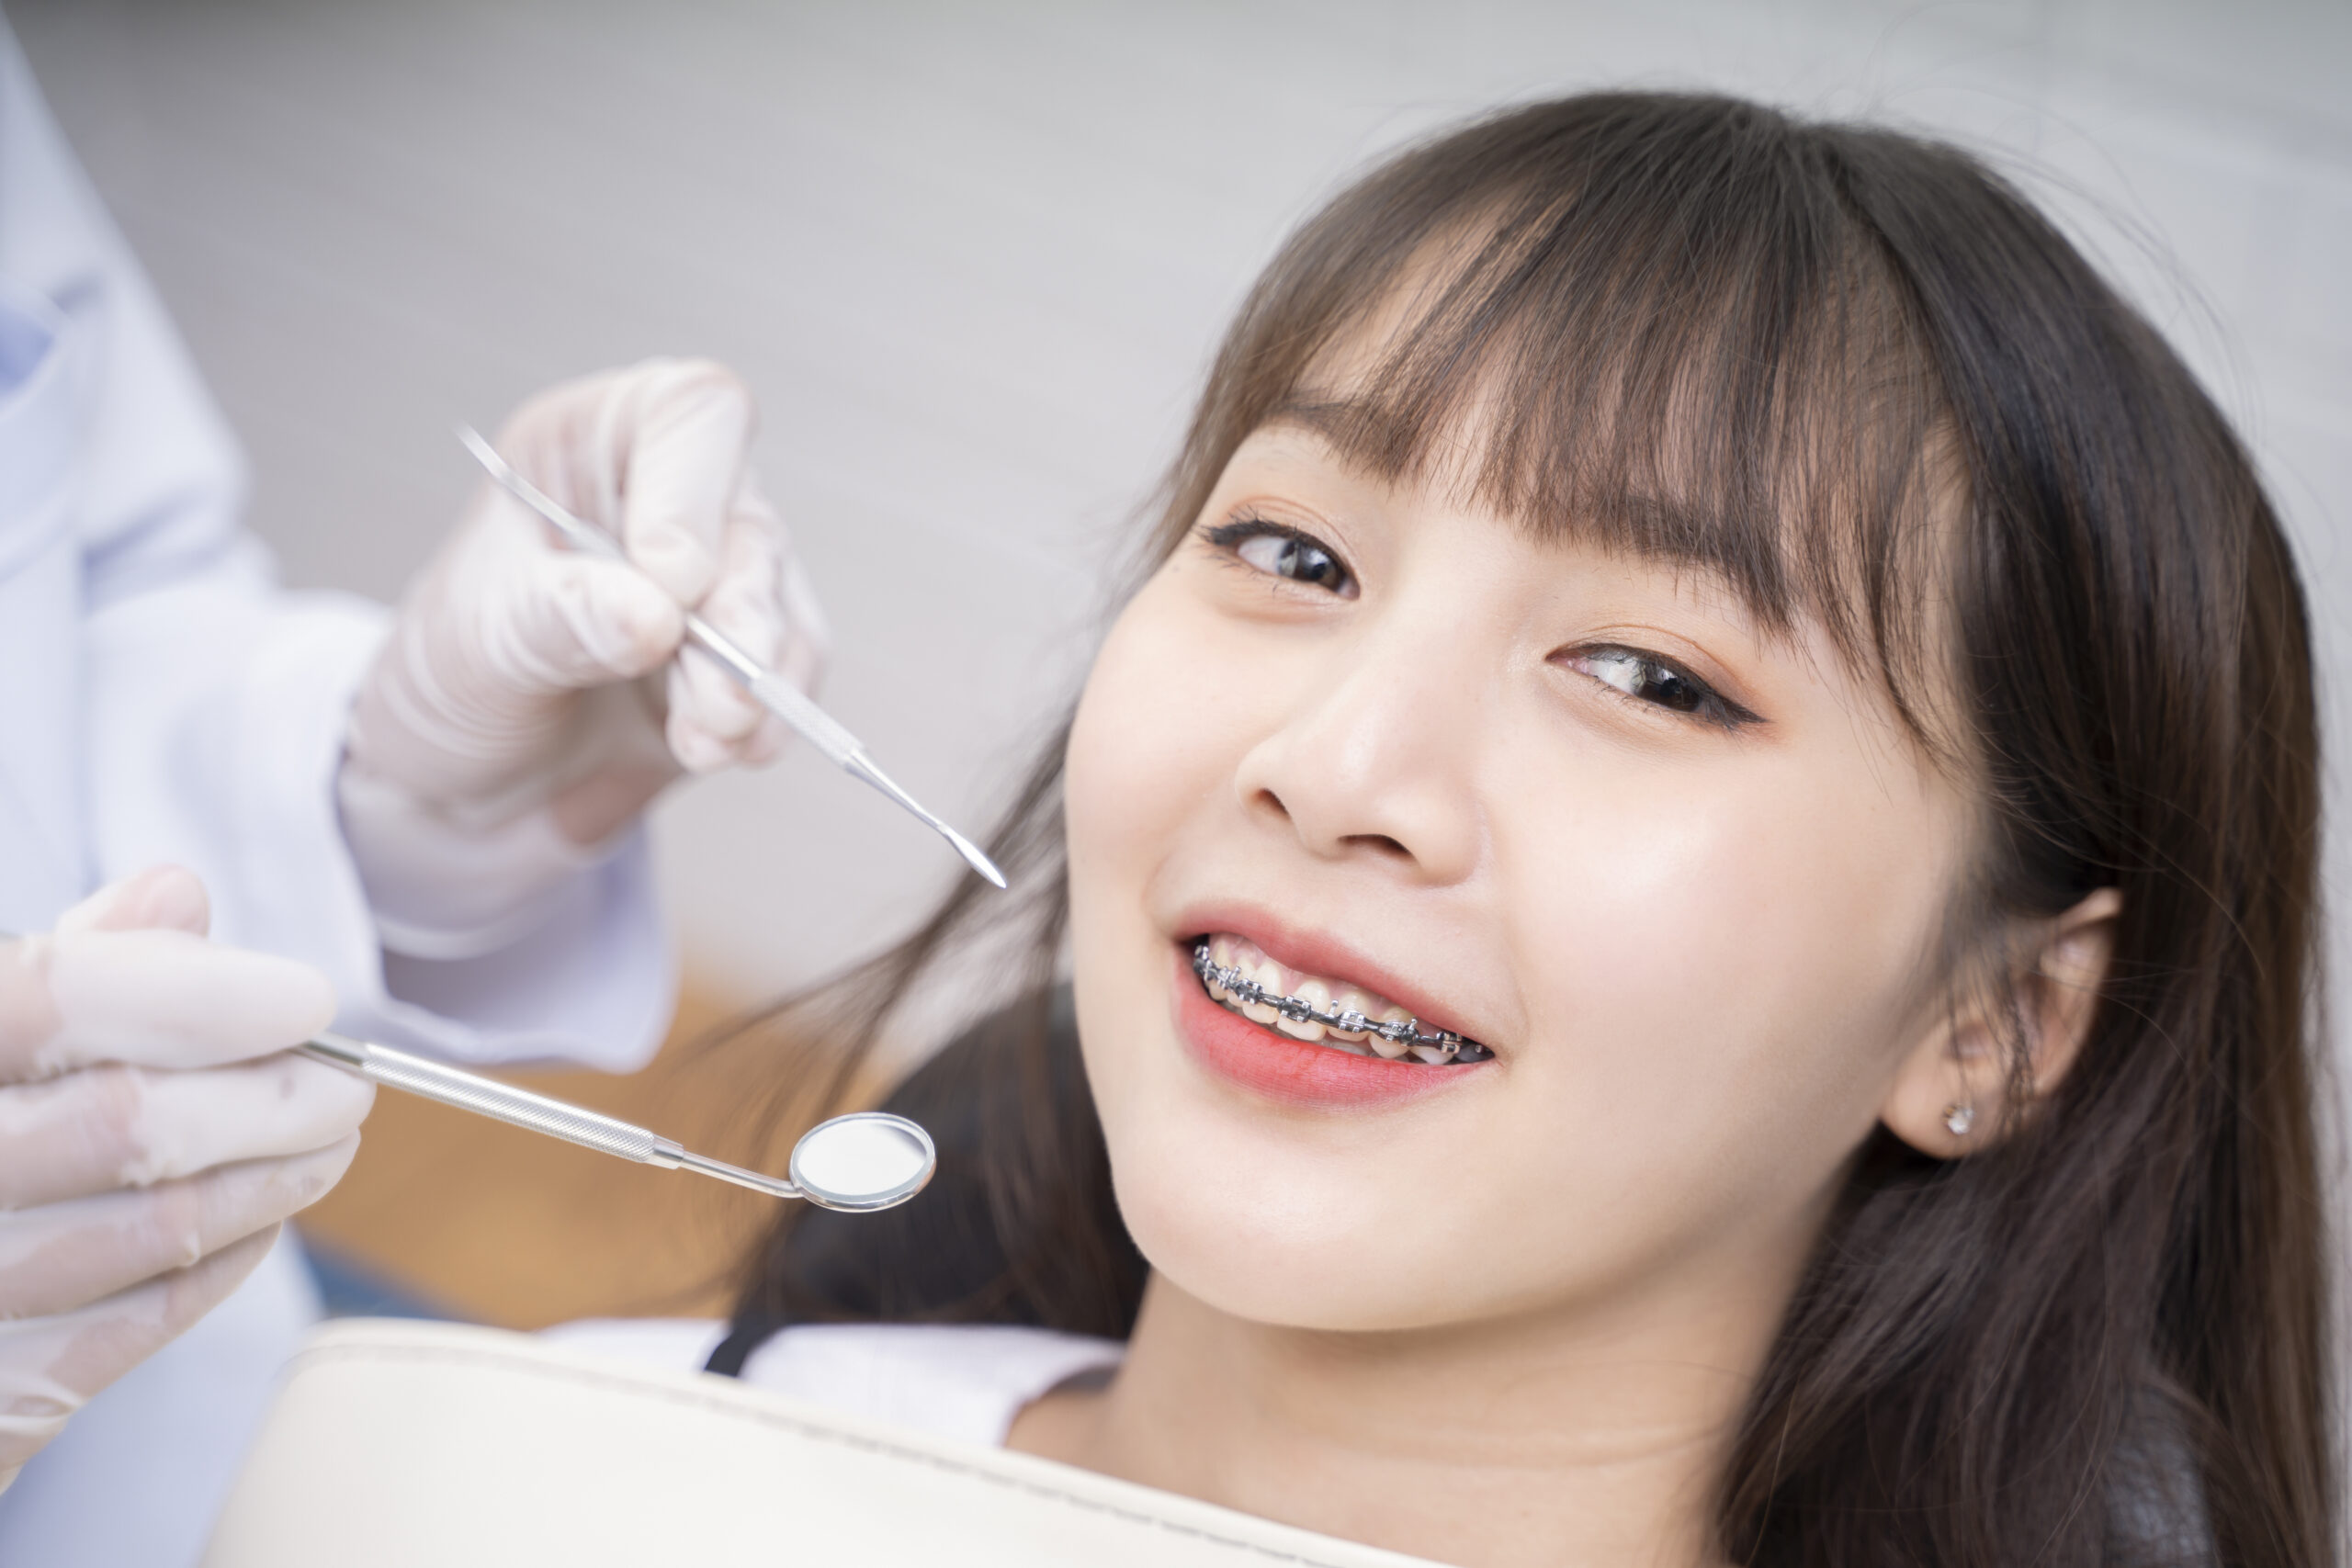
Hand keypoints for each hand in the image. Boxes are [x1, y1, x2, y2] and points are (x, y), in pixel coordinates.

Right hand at [0, 866, 370, 1488]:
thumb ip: (61, 967)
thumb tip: (175, 897)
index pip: (52, 1000)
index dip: (197, 996)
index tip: (304, 999)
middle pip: (124, 1124)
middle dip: (267, 1098)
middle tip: (341, 1086)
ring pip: (149, 1230)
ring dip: (268, 1181)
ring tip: (323, 1144)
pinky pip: (128, 1329)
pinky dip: (217, 1266)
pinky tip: (258, 1220)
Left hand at [339, 359, 828, 955]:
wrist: (457, 785)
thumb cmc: (450, 680)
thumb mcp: (480, 640)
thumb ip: (563, 617)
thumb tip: (655, 615)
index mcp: (591, 448)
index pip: (691, 417)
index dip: (695, 496)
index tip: (672, 584)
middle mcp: (666, 501)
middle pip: (750, 524)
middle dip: (741, 616)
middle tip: (717, 694)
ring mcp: (713, 583)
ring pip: (780, 603)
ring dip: (756, 678)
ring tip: (708, 739)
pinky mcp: (740, 661)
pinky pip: (791, 673)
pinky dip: (770, 716)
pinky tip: (730, 747)